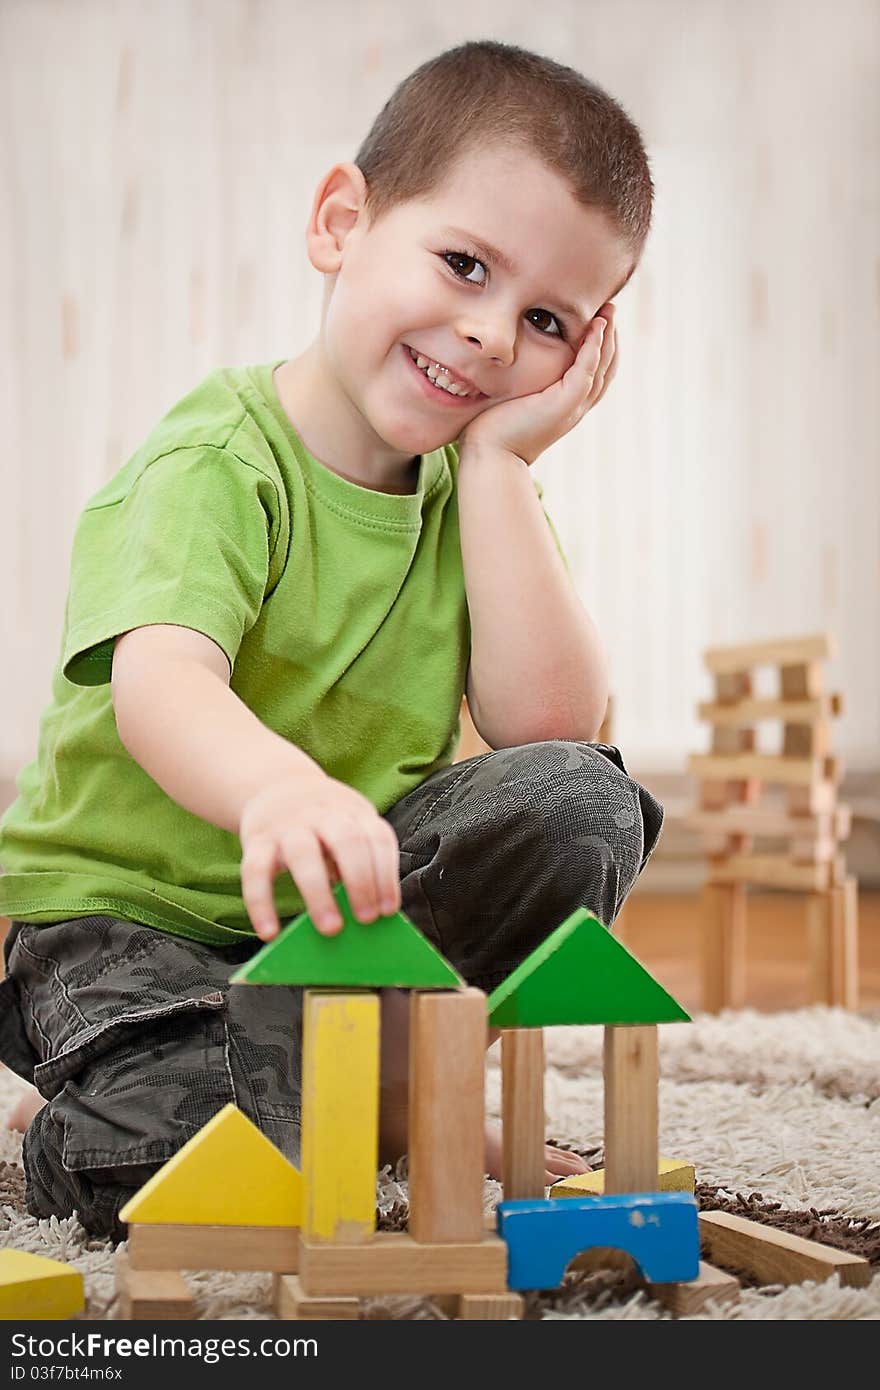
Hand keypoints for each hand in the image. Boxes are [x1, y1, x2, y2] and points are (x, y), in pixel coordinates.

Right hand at [239, 770, 401, 940]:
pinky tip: (270, 932)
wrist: (277, 785)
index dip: (386, 875)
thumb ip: (359, 859)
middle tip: (366, 920)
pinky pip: (254, 872)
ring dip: (319, 894)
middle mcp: (322, 814)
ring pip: (302, 854)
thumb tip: (368, 910)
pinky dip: (261, 904)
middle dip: (360, 882)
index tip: (388, 910)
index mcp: (353, 811)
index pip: (377, 838)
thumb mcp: (349, 825)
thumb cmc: (323, 819)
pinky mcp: (256, 840)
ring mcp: (288, 825)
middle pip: (347, 841)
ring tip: (331, 928)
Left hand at [458, 302, 618, 465]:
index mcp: (566, 407)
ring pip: (602, 367)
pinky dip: (594, 346)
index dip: (601, 347)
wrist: (490, 455)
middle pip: (605, 368)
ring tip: (608, 310)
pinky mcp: (565, 404)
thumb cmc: (492, 430)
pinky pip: (587, 369)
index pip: (594, 373)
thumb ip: (520, 384)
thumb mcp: (513, 400)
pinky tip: (596, 325)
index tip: (599, 321)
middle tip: (610, 308)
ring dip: (607, 336)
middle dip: (610, 337)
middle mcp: (576, 407)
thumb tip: (505, 364)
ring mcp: (573, 407)